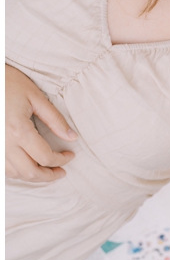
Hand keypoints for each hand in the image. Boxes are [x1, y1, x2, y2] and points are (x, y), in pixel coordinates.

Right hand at [6, 64, 76, 181]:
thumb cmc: (10, 83)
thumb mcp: (36, 97)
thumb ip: (55, 119)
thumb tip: (72, 137)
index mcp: (18, 131)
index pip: (45, 157)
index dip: (61, 161)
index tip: (70, 155)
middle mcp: (4, 144)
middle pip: (29, 172)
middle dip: (48, 176)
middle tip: (61, 172)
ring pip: (13, 173)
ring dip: (31, 176)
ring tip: (46, 170)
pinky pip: (2, 168)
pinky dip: (16, 171)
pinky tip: (26, 165)